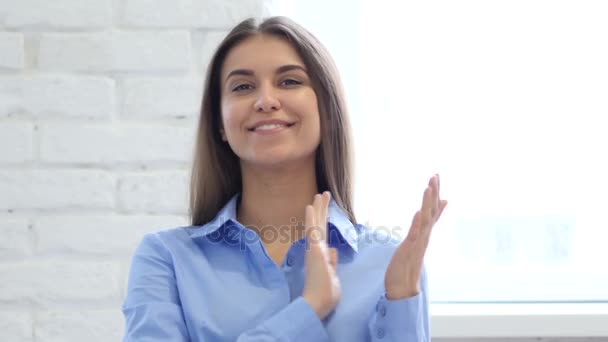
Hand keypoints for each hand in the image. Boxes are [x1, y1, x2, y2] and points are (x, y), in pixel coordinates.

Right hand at [302, 191, 340, 319]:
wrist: (318, 303)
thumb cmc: (326, 294)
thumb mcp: (332, 275)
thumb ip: (332, 262)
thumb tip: (334, 250)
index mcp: (321, 255)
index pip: (323, 234)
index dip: (323, 220)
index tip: (323, 209)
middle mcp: (316, 250)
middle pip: (319, 225)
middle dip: (321, 209)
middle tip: (322, 194)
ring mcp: (314, 249)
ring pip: (316, 224)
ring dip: (318, 209)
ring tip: (319, 194)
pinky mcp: (314, 250)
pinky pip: (312, 231)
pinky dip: (310, 218)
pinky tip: (310, 206)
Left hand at [384, 174, 447, 298]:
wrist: (403, 289)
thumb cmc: (405, 266)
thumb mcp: (412, 245)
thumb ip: (417, 232)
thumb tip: (421, 220)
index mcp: (423, 234)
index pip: (432, 211)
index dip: (434, 194)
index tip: (436, 177)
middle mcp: (423, 237)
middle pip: (431, 211)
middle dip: (433, 193)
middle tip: (435, 175)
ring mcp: (418, 243)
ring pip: (425, 220)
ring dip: (427, 203)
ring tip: (429, 187)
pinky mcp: (410, 251)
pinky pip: (415, 235)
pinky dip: (418, 223)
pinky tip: (419, 212)